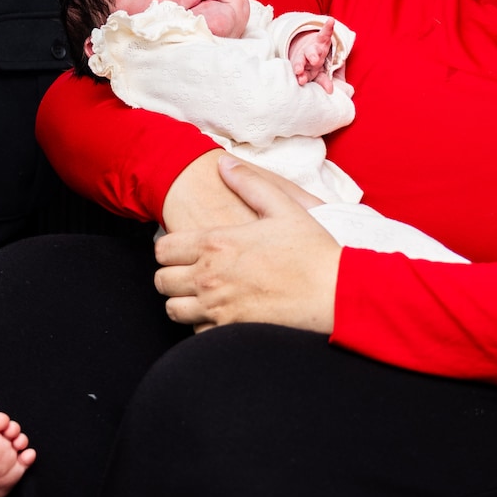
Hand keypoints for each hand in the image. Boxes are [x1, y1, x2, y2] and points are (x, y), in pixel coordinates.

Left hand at [153, 156, 340, 332]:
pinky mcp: (230, 331)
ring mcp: (218, 306)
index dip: (169, 251)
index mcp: (216, 243)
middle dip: (172, 277)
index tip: (182, 252)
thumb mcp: (283, 207)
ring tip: (201, 296)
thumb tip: (224, 164)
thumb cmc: (312, 250)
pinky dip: (203, 326)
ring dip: (183, 303)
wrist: (335, 293)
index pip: (162, 250)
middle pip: (162, 281)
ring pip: (173, 310)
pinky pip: (197, 332)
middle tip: (190, 274)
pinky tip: (219, 316)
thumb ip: (250, 183)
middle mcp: (209, 276)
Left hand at [288, 19, 336, 92]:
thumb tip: (330, 91)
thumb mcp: (316, 75)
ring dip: (313, 54)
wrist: (309, 49)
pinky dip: (328, 27)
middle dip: (300, 65)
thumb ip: (322, 82)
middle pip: (301, 60)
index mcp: (303, 67)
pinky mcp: (320, 39)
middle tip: (299, 70)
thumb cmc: (311, 66)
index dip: (302, 76)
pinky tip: (331, 21)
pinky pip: (325, 33)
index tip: (301, 81)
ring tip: (314, 59)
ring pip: (311, 50)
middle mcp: (305, 57)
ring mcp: (313, 48)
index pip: (302, 73)